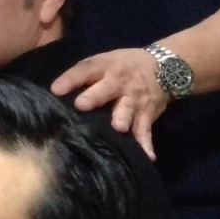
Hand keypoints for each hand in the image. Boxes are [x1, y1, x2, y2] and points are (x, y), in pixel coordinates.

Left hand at [52, 48, 170, 159]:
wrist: (164, 67)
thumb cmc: (122, 66)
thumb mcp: (103, 62)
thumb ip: (83, 76)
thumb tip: (56, 93)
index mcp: (104, 67)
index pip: (85, 70)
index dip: (70, 79)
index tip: (55, 90)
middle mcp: (119, 83)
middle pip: (105, 89)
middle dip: (94, 97)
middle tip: (82, 105)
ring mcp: (134, 99)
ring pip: (127, 109)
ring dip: (123, 118)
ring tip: (119, 128)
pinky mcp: (147, 113)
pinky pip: (146, 129)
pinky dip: (146, 142)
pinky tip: (147, 156)